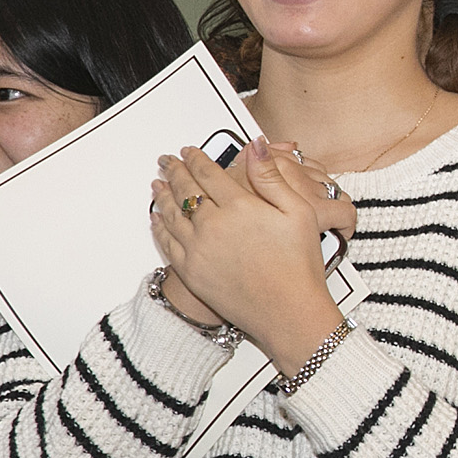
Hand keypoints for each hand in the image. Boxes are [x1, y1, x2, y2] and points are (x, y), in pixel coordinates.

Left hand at [151, 143, 344, 371]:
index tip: (190, 151)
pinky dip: (159, 225)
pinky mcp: (191, 270)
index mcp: (239, 205)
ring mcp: (198, 248)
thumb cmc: (298, 265)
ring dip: (162, 195)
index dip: (196, 158)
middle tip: (168, 161)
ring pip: (171, 213)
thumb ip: (272, 176)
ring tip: (157, 184)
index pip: (208, 173)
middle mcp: (212, 224)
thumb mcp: (299, 212)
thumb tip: (256, 147)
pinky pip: (167, 241)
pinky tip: (157, 218)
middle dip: (174, 170)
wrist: (287, 311)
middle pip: (186, 189)